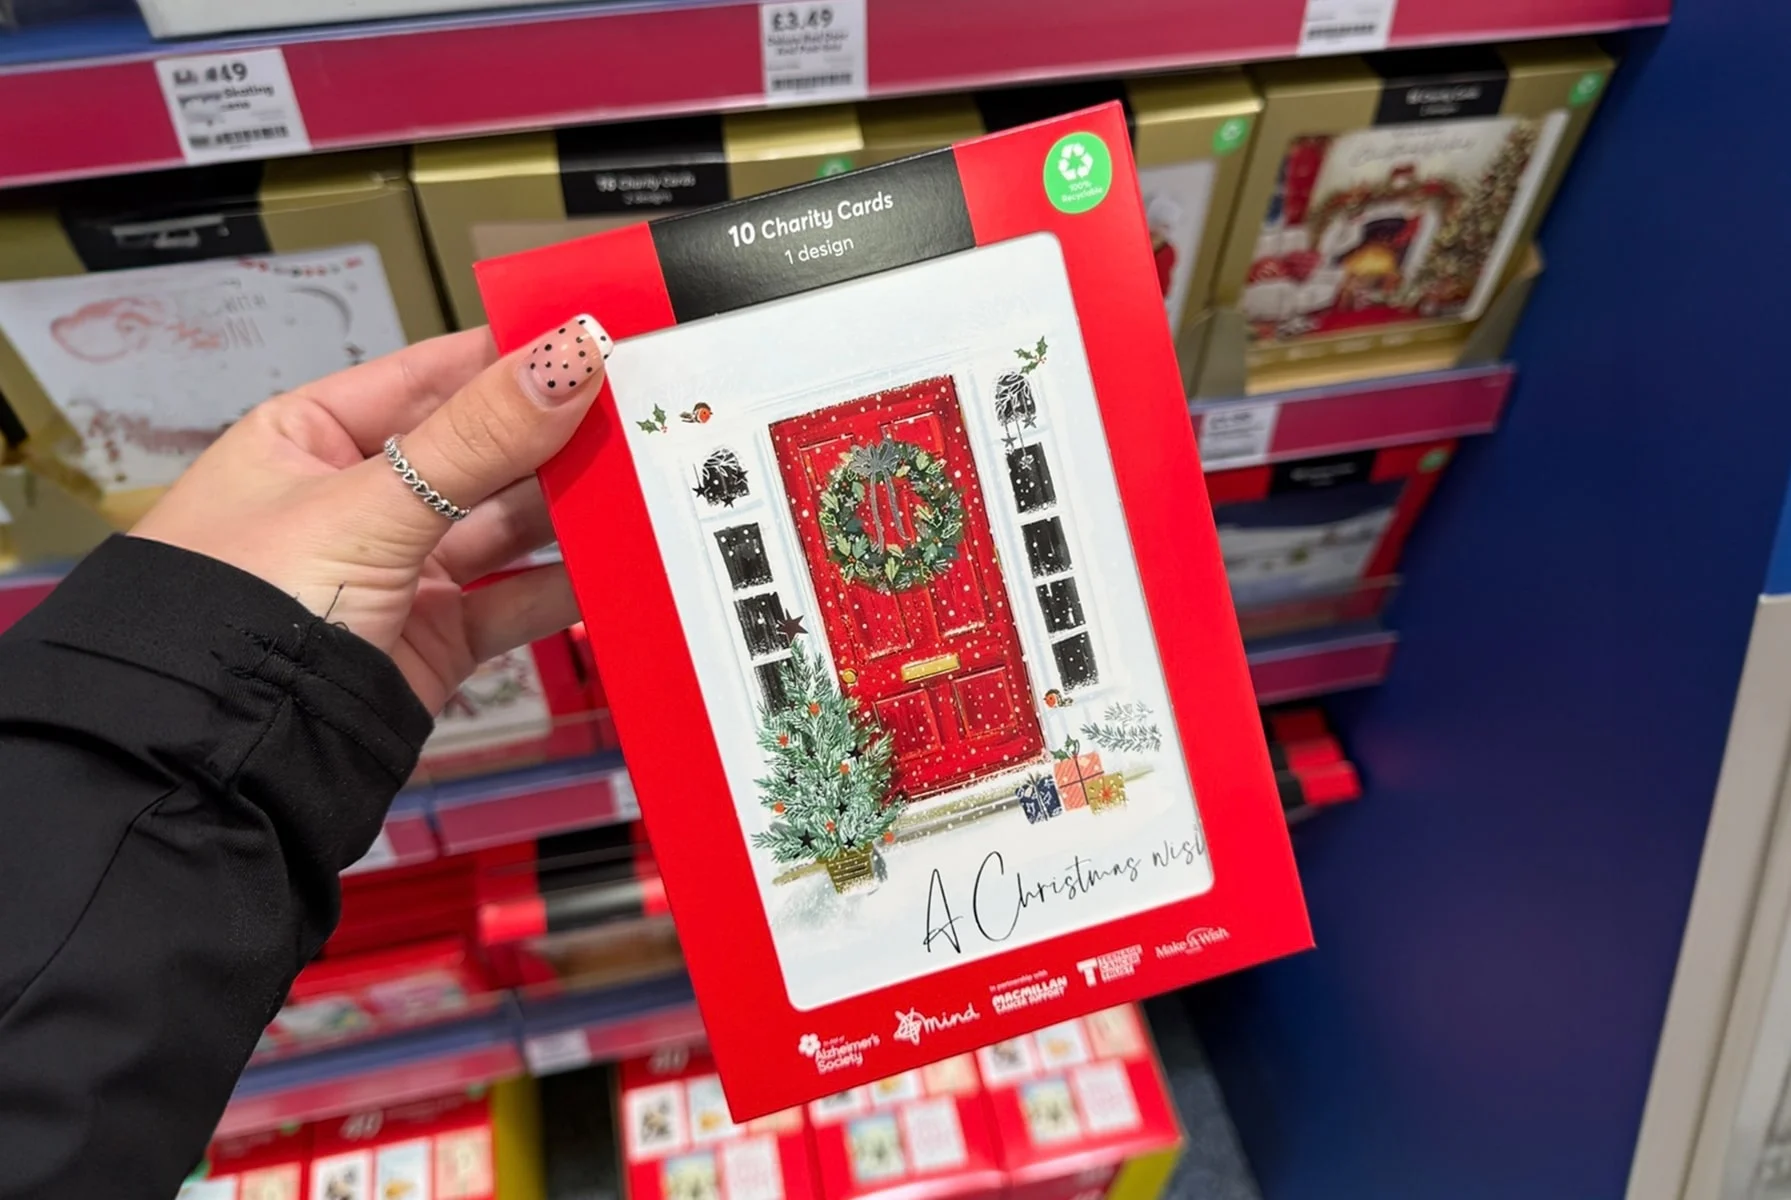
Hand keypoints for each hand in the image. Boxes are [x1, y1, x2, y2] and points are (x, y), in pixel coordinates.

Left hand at [134, 315, 609, 712]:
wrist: (220, 759)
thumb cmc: (241, 612)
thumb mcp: (368, 506)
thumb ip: (480, 437)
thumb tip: (567, 355)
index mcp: (308, 439)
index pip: (427, 378)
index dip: (509, 358)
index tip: (591, 340)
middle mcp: (355, 500)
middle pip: (477, 452)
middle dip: (554, 436)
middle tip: (637, 412)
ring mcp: (398, 572)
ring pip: (503, 527)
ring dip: (568, 511)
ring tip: (639, 484)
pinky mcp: (434, 640)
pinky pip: (513, 600)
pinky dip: (564, 587)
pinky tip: (614, 566)